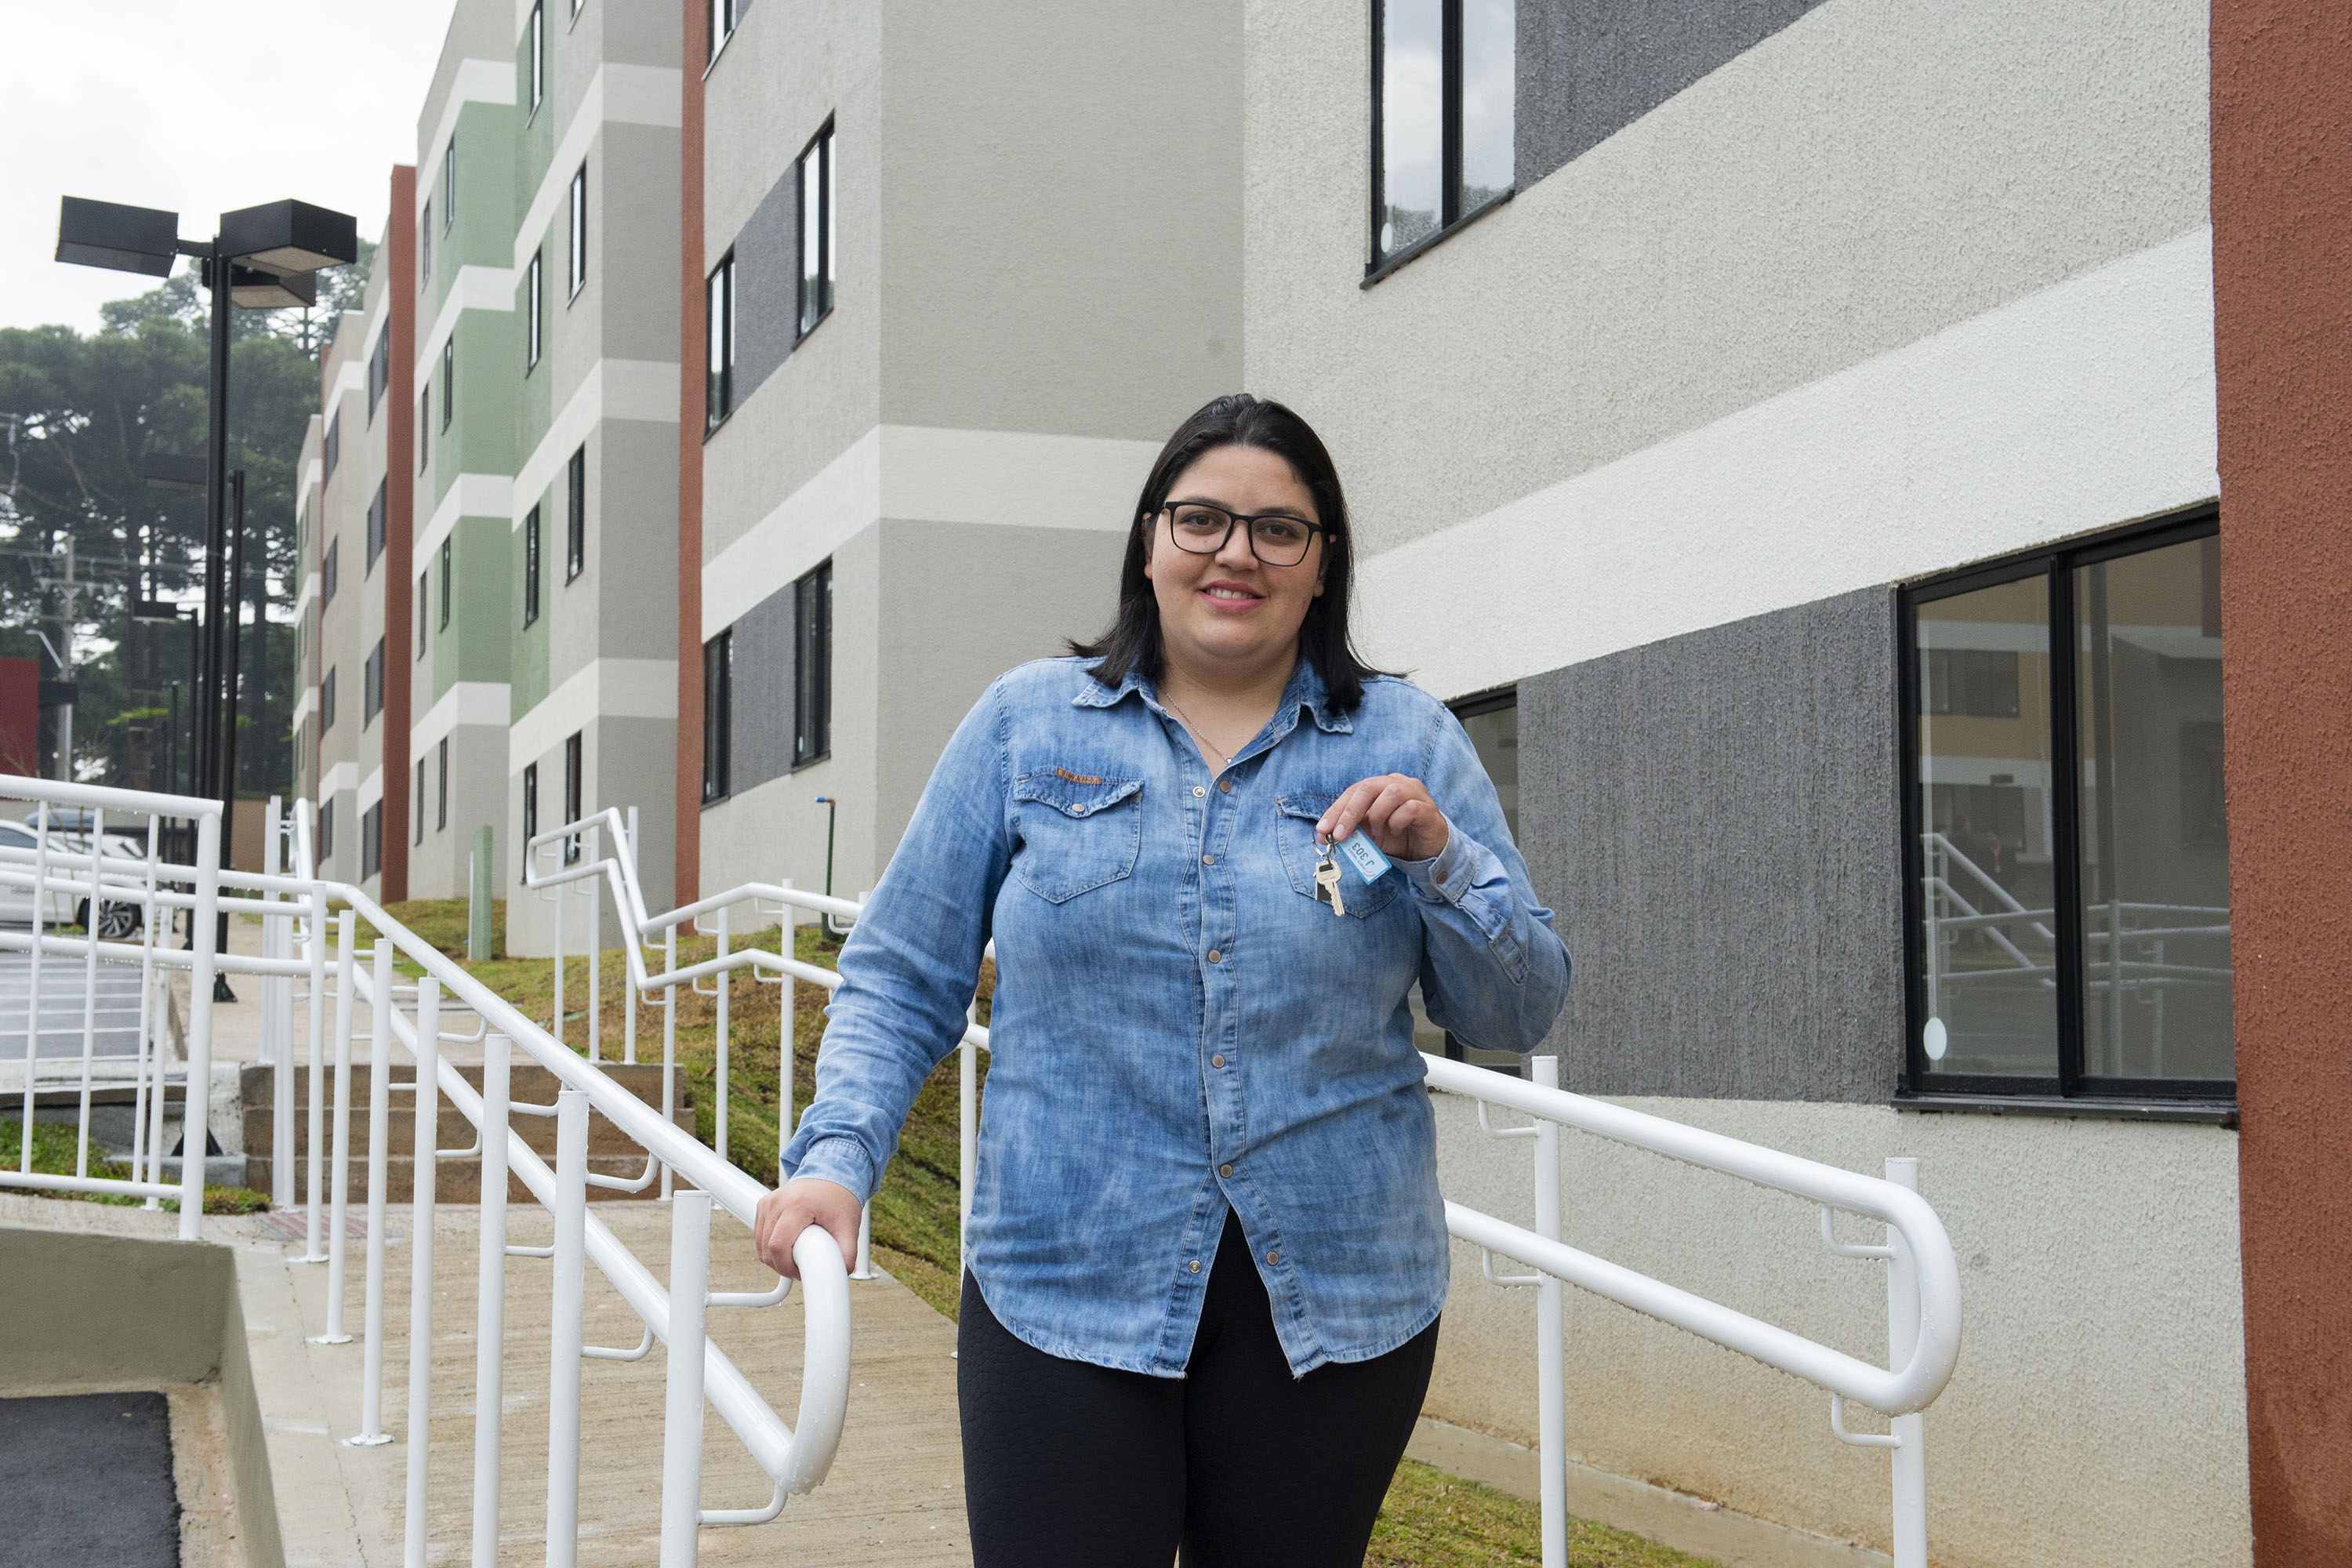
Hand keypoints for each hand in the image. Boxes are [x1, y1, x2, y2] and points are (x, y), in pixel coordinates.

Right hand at [752, 1177, 862, 1279]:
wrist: (832, 1176)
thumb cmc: (839, 1200)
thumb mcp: (849, 1226)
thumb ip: (848, 1252)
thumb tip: (843, 1273)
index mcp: (797, 1205)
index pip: (778, 1246)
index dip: (787, 1267)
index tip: (802, 1272)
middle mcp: (777, 1202)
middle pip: (767, 1249)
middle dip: (783, 1266)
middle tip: (803, 1266)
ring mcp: (768, 1203)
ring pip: (760, 1246)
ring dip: (776, 1258)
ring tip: (797, 1256)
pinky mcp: (763, 1206)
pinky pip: (759, 1237)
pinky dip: (770, 1248)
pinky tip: (788, 1246)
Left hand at [1318, 774, 1448, 862]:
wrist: (1427, 847)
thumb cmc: (1396, 835)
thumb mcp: (1369, 834)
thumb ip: (1351, 830)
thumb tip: (1325, 835)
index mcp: (1379, 785)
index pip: (1353, 791)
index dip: (1336, 810)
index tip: (1323, 829)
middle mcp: (1396, 783)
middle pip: (1369, 787)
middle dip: (1350, 812)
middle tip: (1340, 835)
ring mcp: (1414, 793)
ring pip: (1391, 793)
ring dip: (1377, 815)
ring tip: (1376, 832)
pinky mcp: (1428, 808)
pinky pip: (1410, 809)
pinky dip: (1397, 822)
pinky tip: (1395, 832)